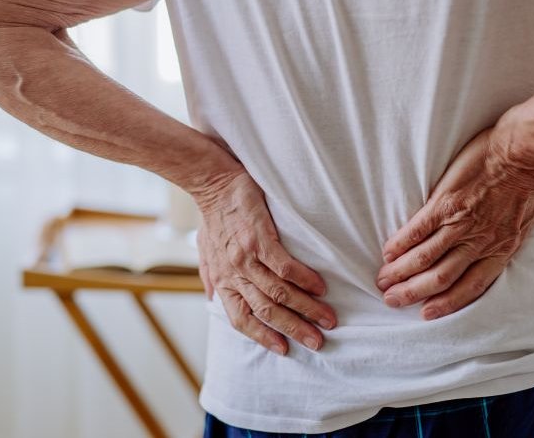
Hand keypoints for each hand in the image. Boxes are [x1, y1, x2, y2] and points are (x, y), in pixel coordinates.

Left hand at [195, 169, 336, 354]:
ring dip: (306, 309)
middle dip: (294, 329)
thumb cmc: (212, 217)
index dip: (263, 337)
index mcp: (222, 281)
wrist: (213, 183)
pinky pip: (285, 267)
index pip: (242, 319)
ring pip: (279, 293)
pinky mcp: (260, 239)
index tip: (284, 350)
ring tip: (328, 318)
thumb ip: (211, 277)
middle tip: (318, 342)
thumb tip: (214, 299)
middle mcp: (234, 274)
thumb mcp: (205, 252)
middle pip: (266, 311)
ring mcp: (246, 258)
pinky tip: (320, 288)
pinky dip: (304, 280)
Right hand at [375, 126, 533, 319]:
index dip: (448, 303)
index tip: (427, 313)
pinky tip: (388, 252)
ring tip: (383, 281)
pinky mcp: (444, 204)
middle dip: (414, 293)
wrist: (525, 150)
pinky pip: (417, 230)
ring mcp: (460, 224)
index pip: (472, 287)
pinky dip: (401, 244)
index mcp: (503, 248)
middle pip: (441, 278)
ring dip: (402, 273)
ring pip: (425, 259)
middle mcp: (479, 243)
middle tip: (392, 301)